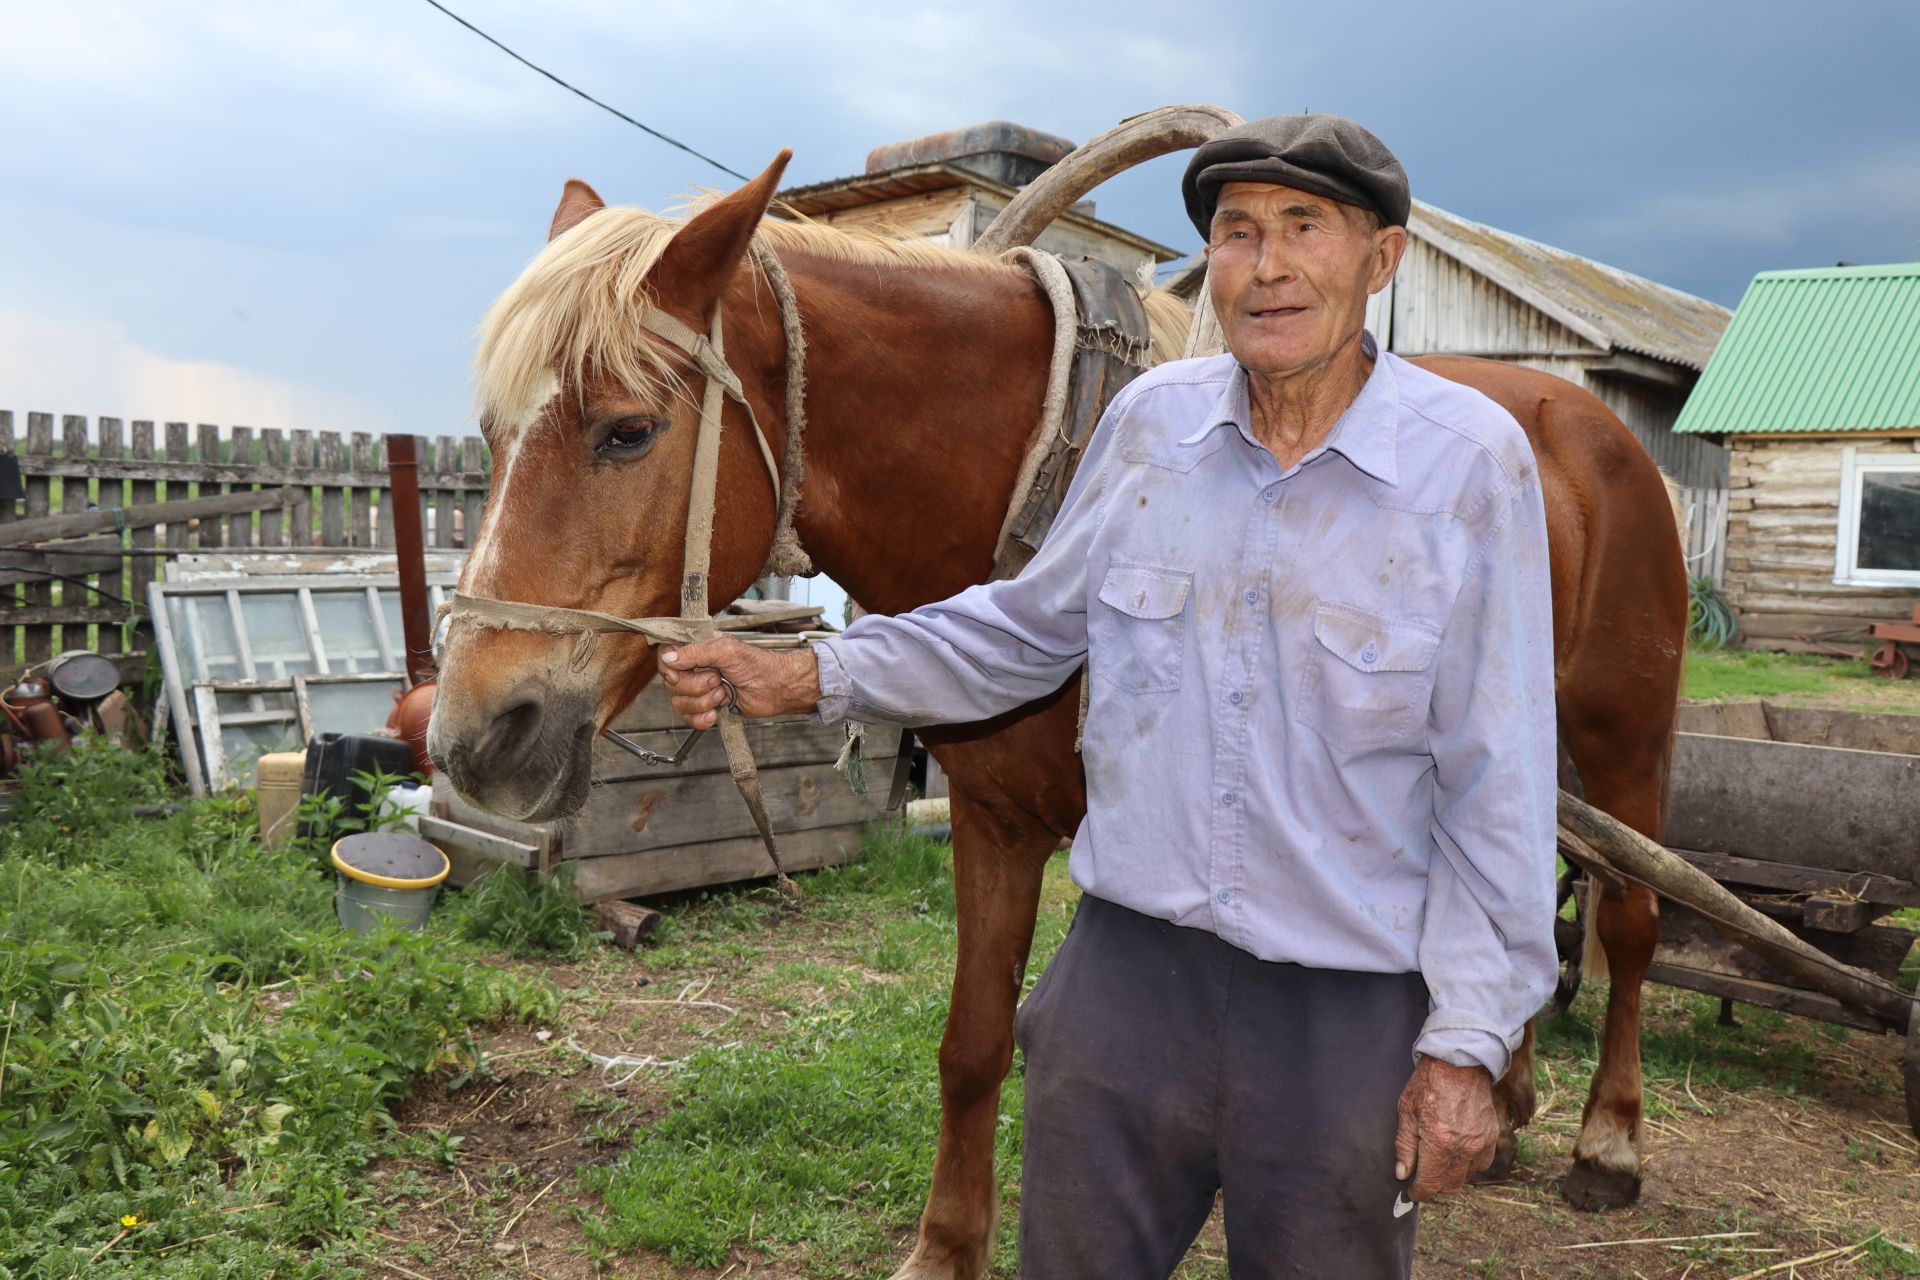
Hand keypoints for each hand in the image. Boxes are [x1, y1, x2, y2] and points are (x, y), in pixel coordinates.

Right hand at [658, 638, 820, 727]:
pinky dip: (702, 719)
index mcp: (696, 649)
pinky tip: (716, 713)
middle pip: (671, 684)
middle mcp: (694, 669)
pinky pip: (689, 719)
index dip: (668, 669)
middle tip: (717, 680)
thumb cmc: (758, 665)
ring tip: (723, 693)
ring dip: (703, 702)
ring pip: (679, 703)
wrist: (776, 688)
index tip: (680, 673)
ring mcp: (699, 690)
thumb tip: (668, 657)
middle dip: (695, 686)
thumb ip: (696, 652)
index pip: (665, 657)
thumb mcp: (727, 651)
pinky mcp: (706, 708)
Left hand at [1393, 1056, 1498, 1201]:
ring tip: (1438, 1161)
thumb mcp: (1406, 1110)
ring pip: (1466, 1177)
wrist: (1460, 1062)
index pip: (1430, 1184)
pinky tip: (1456, 1153)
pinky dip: (1469, 1165)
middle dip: (1434, 1186)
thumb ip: (1404, 1146)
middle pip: (1449, 1185)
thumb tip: (1402, 1174)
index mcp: (1440, 1142)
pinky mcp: (1492, 1137)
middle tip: (1422, 1175)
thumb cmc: (1428, 1082)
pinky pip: (1482, 1164)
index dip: (1418, 1192)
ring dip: (1451, 1176)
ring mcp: (1481, 1143)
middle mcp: (1464, 1148)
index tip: (1411, 1191)